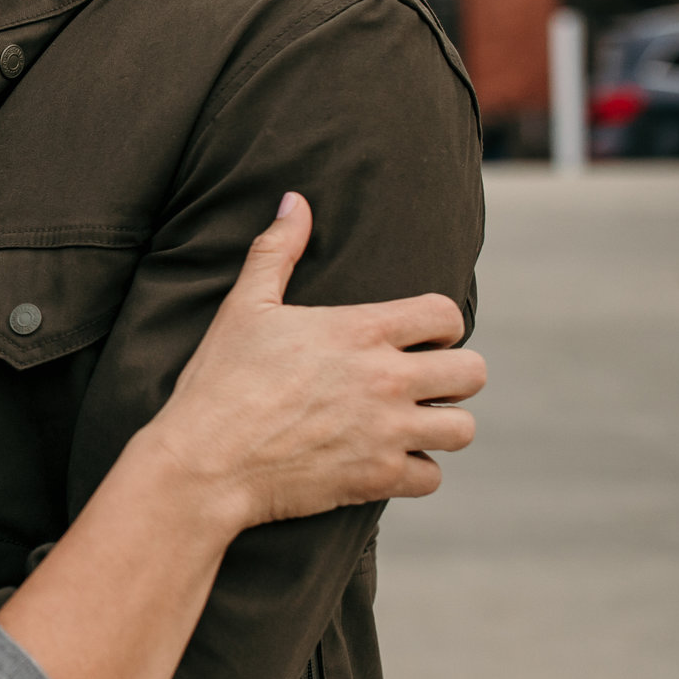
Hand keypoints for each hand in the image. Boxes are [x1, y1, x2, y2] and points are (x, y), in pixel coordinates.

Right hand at [139, 192, 484, 529]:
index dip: (440, 325)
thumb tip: (294, 200)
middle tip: (423, 383)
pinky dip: (416, 471)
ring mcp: (386, 431)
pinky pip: (432, 477)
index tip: (419, 339)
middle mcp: (386, 378)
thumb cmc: (220, 380)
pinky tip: (389, 461)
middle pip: (473, 372)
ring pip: (462, 429)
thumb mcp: (243, 306)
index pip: (446, 314)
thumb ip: (277, 250)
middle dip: (454, 376)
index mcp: (361, 330)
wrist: (205, 461)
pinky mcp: (377, 478)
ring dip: (442, 426)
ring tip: (413, 424)